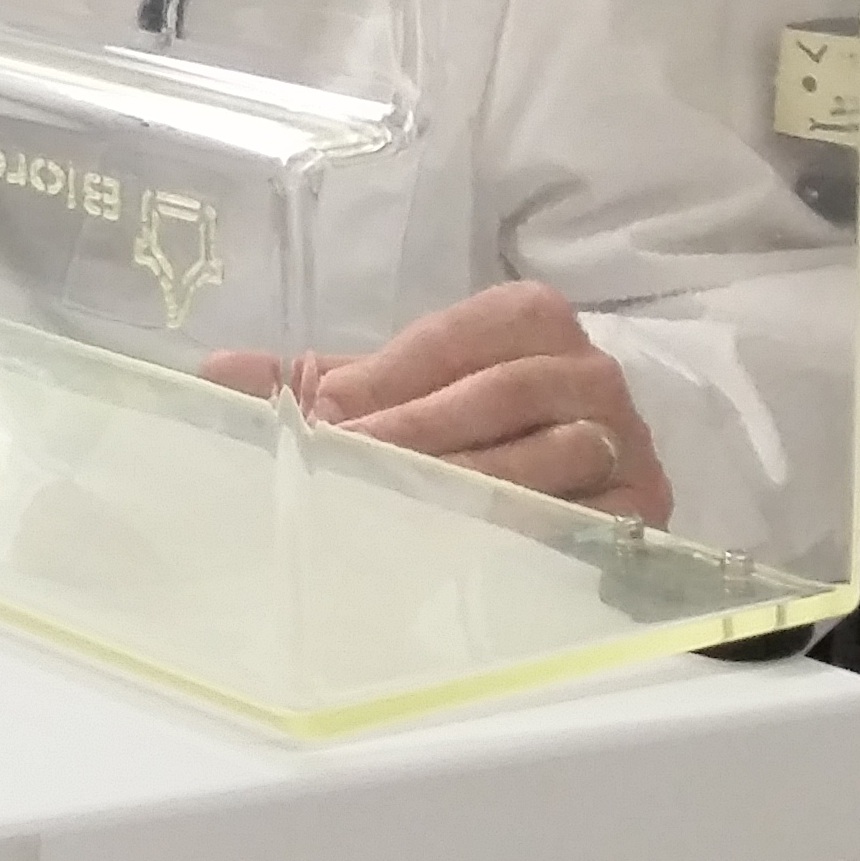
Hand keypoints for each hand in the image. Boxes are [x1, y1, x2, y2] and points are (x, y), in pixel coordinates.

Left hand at [202, 279, 670, 524]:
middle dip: (419, 426)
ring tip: (397, 499)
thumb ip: (304, 379)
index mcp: (529, 320)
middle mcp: (591, 370)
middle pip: (505, 390)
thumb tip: (214, 374)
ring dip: (469, 476)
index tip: (328, 410)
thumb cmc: (456, 426)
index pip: (461, 335)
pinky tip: (471, 540)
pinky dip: (531, 526)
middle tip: (351, 459)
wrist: (557, 491)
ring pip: (552, 450)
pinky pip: (592, 515)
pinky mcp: (645, 508)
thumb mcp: (386, 394)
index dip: (392, 373)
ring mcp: (627, 440)